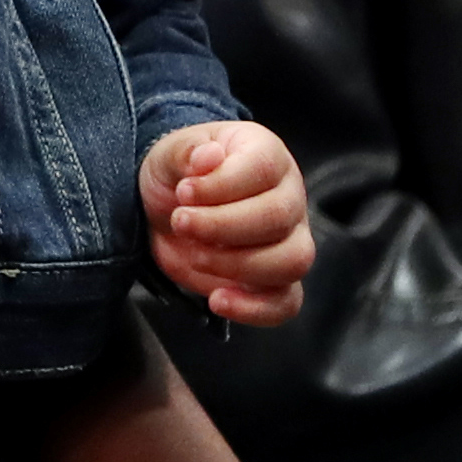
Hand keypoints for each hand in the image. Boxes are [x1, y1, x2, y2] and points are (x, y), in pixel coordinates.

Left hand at [143, 120, 315, 323]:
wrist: (171, 211)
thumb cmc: (179, 176)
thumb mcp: (169, 154)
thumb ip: (186, 152)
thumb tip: (209, 156)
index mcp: (267, 155)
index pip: (263, 169)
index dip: (221, 185)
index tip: (183, 192)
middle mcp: (289, 197)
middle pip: (278, 217)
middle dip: (220, 227)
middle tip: (181, 224)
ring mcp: (290, 241)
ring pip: (292, 261)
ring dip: (237, 265)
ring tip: (195, 255)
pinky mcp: (277, 281)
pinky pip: (286, 303)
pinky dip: (254, 309)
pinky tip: (217, 300)